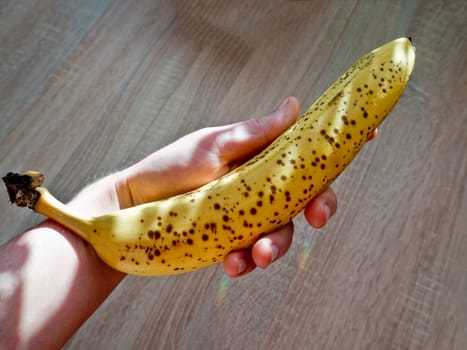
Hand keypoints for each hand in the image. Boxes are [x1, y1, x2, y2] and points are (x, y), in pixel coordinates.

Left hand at [113, 96, 350, 276]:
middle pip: (308, 195)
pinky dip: (247, 259)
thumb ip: (255, 132)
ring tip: (256, 255)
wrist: (135, 206)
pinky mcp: (235, 239)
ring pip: (283, 231)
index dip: (338, 145)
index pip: (306, 149)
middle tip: (319, 218)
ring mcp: (250, 214)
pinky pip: (253, 252)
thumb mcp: (213, 145)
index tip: (368, 136)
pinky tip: (233, 263)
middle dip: (321, 206)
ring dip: (277, 245)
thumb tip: (294, 104)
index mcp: (261, 156)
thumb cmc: (170, 167)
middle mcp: (262, 185)